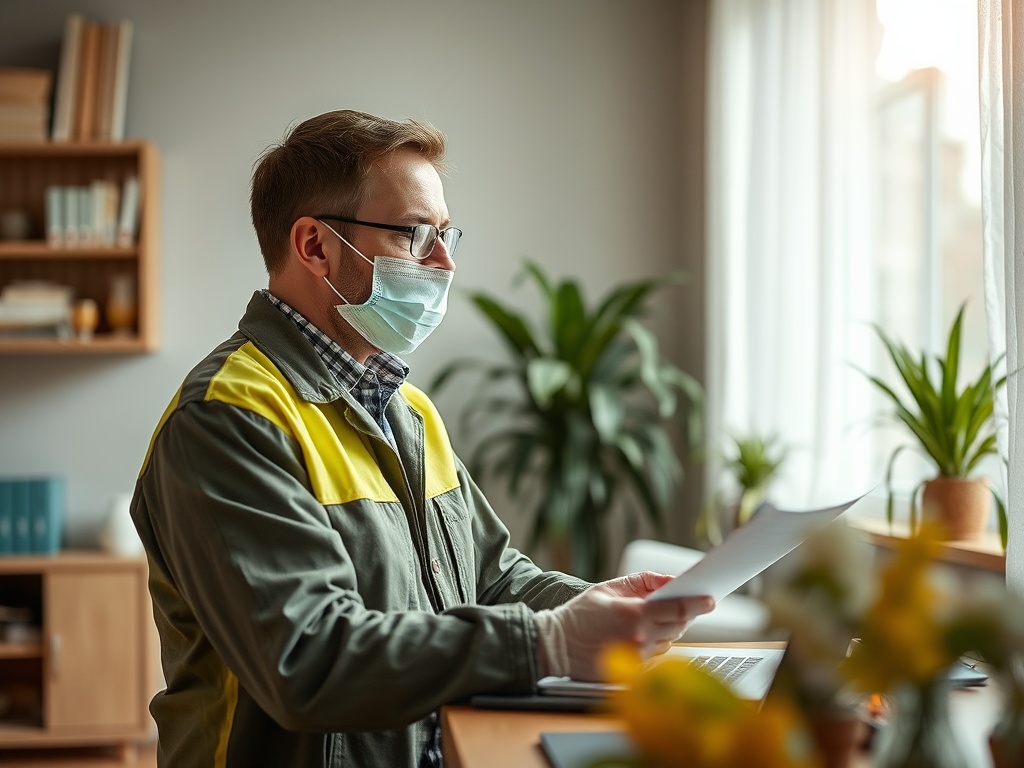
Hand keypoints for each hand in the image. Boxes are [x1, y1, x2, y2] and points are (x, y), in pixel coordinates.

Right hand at [534, 572, 713, 680]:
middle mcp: (638, 638)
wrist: (556, 647)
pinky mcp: (634, 672)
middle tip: (674, 606)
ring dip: (665, 631)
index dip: (696, 603)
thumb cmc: (579, 616)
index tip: (710, 599)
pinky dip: (652, 645)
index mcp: (632, 614)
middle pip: (677, 626)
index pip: (676, 608)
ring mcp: (637, 658)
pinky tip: (634, 638)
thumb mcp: (607, 588)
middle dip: (680, 615)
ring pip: (668, 642)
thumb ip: (642, 581)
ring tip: (643, 622)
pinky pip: (656, 655)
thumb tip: (670, 580)